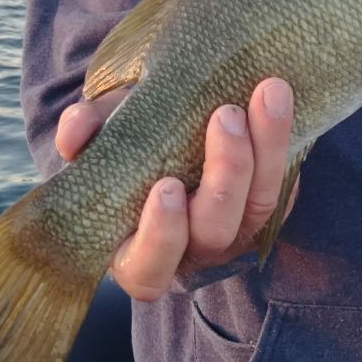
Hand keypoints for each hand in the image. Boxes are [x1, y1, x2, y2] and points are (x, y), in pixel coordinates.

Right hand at [55, 78, 294, 301]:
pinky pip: (286, 178)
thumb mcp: (103, 136)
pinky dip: (284, 137)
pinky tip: (278, 98)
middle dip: (226, 174)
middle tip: (224, 116)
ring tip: (265, 92)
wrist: (177, 127)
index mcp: (139, 251)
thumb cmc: (126, 146)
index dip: (161, 236)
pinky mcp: (270, 200)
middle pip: (216, 230)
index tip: (166, 186)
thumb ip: (86, 132)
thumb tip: (75, 132)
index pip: (150, 269)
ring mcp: (238, 227)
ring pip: (260, 203)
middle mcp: (194, 249)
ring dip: (266, 146)